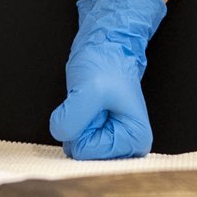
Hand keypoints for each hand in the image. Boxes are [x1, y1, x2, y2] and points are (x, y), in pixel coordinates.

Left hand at [49, 0, 164, 160]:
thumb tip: (61, 133)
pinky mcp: (98, 133)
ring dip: (75, 119)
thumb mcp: (89, 89)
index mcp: (136, 140)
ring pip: (75, 143)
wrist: (107, 45)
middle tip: (92, 100)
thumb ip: (74, 117)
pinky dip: (71, 117)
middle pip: (82, 151)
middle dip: (80, 124)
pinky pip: (72, 135)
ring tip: (90, 100)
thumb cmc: (107, 63)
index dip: (84, 126)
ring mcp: (111, 141)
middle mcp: (126, 146)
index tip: (98, 103)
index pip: (89, 151)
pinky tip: (85, 104)